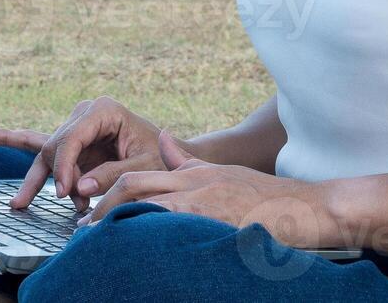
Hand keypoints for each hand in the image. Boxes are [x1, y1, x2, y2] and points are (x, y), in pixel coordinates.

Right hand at [0, 95, 197, 211]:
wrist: (169, 154)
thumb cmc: (160, 158)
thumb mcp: (144, 167)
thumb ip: (113, 175)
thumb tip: (78, 190)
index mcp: (103, 110)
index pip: (71, 139)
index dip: (64, 168)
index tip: (65, 194)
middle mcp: (85, 112)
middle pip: (54, 146)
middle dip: (57, 178)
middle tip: (64, 204)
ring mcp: (76, 123)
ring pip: (45, 151)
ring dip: (40, 181)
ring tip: (20, 203)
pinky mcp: (72, 138)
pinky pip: (38, 142)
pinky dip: (14, 141)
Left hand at [76, 129, 340, 249]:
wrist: (305, 207)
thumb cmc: (265, 197)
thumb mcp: (220, 172)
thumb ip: (185, 160)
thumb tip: (161, 138)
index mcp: (192, 174)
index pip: (138, 177)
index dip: (108, 193)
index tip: (90, 213)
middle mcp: (193, 184)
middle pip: (134, 188)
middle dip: (104, 208)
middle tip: (82, 229)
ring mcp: (203, 202)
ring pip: (147, 208)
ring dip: (120, 224)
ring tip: (98, 243)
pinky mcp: (216, 221)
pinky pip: (173, 227)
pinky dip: (150, 236)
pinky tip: (135, 250)